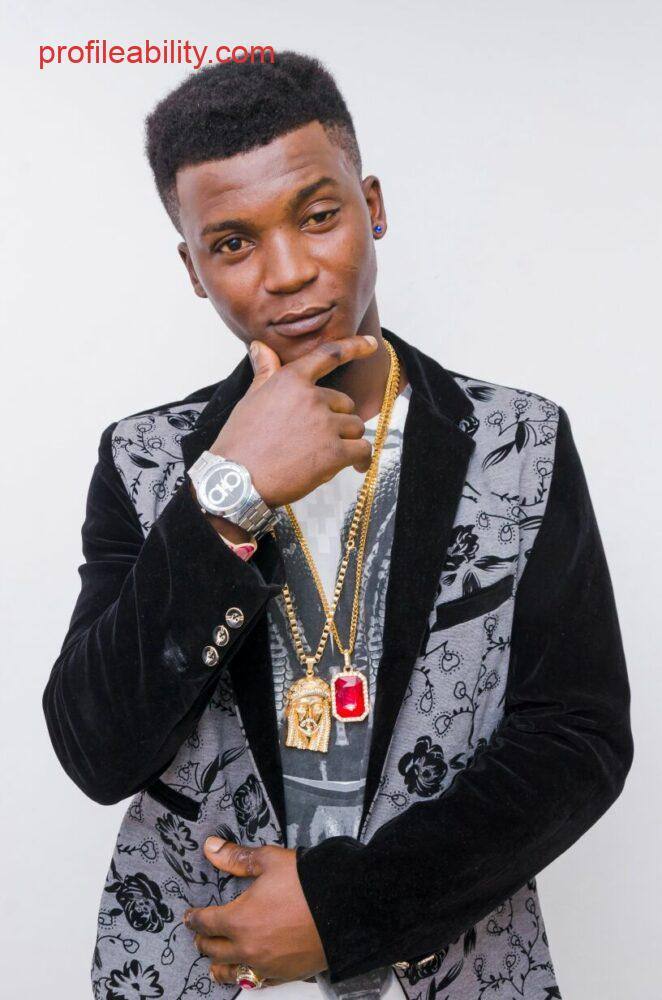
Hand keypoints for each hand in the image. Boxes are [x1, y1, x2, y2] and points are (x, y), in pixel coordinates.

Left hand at [183, 836, 327, 986]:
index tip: (190, 916)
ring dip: (219, 965)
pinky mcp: (284, 974)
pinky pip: (257, 982)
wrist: (345, 908)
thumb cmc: (307, 884)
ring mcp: (266, 965)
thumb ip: (237, 858)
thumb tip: (212, 849)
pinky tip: (247, 972)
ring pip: (231, 973)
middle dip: (203, 940)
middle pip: (213, 950)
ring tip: (214, 963)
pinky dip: (246, 976)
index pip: (205, 922)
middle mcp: (247, 948)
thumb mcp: (269, 861)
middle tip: (200, 934)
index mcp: (238, 920)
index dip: (194, 918)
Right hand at [210, 334, 378, 507]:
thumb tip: (260, 346)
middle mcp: (311, 398)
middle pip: (345, 404)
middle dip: (336, 420)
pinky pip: (362, 450)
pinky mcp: (334, 453)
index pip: (328, 356)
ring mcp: (325, 425)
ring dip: (346, 440)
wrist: (236, 481)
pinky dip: (361, 459)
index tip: (371, 344)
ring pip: (355, 427)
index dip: (354, 347)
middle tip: (314, 440)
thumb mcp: (250, 399)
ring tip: (324, 456)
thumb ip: (265, 372)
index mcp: (291, 380)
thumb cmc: (240, 443)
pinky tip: (354, 467)